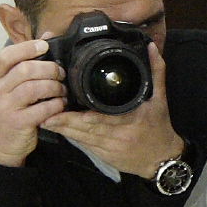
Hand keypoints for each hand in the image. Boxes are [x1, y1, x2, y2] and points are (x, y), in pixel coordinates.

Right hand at [0, 39, 66, 167]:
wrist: (1, 144)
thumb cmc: (13, 109)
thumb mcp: (13, 85)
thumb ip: (28, 61)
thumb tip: (47, 34)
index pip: (6, 56)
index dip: (27, 47)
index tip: (45, 45)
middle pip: (25, 70)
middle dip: (50, 69)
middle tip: (61, 74)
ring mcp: (5, 107)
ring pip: (33, 88)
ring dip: (55, 87)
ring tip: (62, 91)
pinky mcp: (16, 123)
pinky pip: (41, 109)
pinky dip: (56, 105)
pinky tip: (60, 105)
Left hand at [43, 42, 185, 178]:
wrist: (161, 159)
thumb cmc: (159, 128)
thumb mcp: (161, 99)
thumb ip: (156, 72)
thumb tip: (152, 48)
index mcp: (131, 120)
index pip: (103, 117)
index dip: (82, 115)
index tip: (65, 106)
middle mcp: (117, 135)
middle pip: (86, 128)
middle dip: (64, 121)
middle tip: (45, 113)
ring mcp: (108, 147)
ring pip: (81, 137)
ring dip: (62, 129)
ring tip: (44, 120)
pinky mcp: (102, 155)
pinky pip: (83, 144)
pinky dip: (70, 136)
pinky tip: (57, 129)